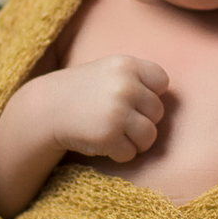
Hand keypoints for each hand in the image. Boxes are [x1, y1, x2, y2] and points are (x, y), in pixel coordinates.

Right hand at [39, 54, 168, 162]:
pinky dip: (119, 153)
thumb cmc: (83, 91)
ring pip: (149, 136)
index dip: (150, 94)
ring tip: (115, 133)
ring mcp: (117, 111)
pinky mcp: (108, 136)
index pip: (162, 81)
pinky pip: (131, 153)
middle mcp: (125, 86)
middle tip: (119, 120)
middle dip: (142, 121)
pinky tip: (102, 142)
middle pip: (158, 112)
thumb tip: (171, 98)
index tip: (132, 99)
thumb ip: (138, 78)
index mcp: (126, 65)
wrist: (47, 108)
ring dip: (135, 141)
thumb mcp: (110, 71)